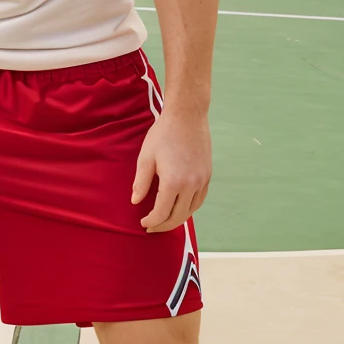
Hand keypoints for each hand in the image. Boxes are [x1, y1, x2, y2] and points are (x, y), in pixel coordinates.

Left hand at [131, 110, 211, 232]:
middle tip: (151, 227)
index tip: (143, 222)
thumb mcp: (146, 158)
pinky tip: (180, 208)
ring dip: (177, 219)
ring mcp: (202, 180)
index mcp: (173, 182)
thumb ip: (141, 183)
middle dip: (163, 225)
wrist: (187, 116)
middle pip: (178, 216)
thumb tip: (135, 201)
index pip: (162, 212)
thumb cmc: (163, 134)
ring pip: (191, 210)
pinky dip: (189, 208)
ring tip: (165, 221)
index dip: (151, 221)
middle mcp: (190, 185)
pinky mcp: (207, 175)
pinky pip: (199, 199)